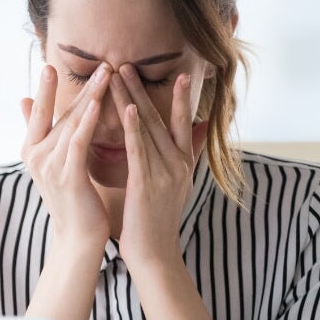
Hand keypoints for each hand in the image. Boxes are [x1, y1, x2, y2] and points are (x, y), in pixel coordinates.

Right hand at [20, 63, 111, 252]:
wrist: (78, 238)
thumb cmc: (72, 199)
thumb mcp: (52, 162)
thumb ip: (40, 132)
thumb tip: (22, 100)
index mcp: (32, 151)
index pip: (38, 112)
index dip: (44, 89)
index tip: (50, 64)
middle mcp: (36, 157)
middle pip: (57, 113)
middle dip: (79, 86)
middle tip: (97, 61)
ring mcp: (50, 167)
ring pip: (70, 123)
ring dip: (90, 96)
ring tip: (106, 74)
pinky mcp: (68, 177)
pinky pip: (78, 143)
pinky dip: (87, 122)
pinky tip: (97, 105)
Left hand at [109, 64, 207, 269]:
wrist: (155, 256)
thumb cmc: (157, 222)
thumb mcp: (177, 186)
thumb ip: (187, 158)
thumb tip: (202, 132)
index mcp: (184, 164)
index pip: (183, 123)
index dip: (182, 97)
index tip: (180, 73)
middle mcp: (178, 165)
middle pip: (160, 119)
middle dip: (142, 89)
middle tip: (127, 63)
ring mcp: (165, 174)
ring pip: (147, 128)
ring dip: (131, 99)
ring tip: (117, 74)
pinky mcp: (148, 184)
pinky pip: (140, 150)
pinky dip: (134, 128)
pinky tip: (128, 108)